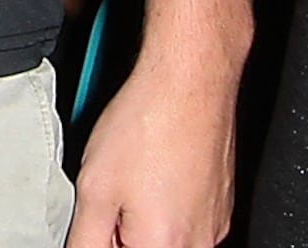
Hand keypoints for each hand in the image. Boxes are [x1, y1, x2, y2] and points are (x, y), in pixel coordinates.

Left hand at [67, 52, 238, 247]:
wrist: (191, 78)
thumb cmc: (150, 121)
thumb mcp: (93, 188)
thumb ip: (85, 239)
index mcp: (163, 246)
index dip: (102, 237)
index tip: (100, 218)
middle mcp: (198, 243)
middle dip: (122, 232)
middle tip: (115, 193)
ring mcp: (215, 223)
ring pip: (166, 238)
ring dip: (144, 219)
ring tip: (137, 175)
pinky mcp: (222, 204)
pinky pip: (187, 220)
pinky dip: (167, 203)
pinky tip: (156, 168)